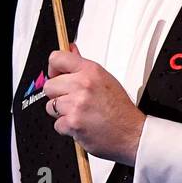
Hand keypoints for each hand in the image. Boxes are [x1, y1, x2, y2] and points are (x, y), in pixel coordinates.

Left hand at [43, 43, 146, 163]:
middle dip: (58, 95)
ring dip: (62, 112)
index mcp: (91, 71)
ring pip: (51, 106)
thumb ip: (83, 66)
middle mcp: (83, 85)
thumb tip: (70, 49)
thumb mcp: (105, 80)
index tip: (57, 75)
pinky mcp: (72, 123)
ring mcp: (76, 104)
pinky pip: (56, 124)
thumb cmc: (120, 109)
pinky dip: (67, 127)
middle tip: (74, 100)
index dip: (54, 68)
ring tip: (80, 113)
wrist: (132, 133)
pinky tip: (81, 124)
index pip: (57, 58)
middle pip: (49, 86)